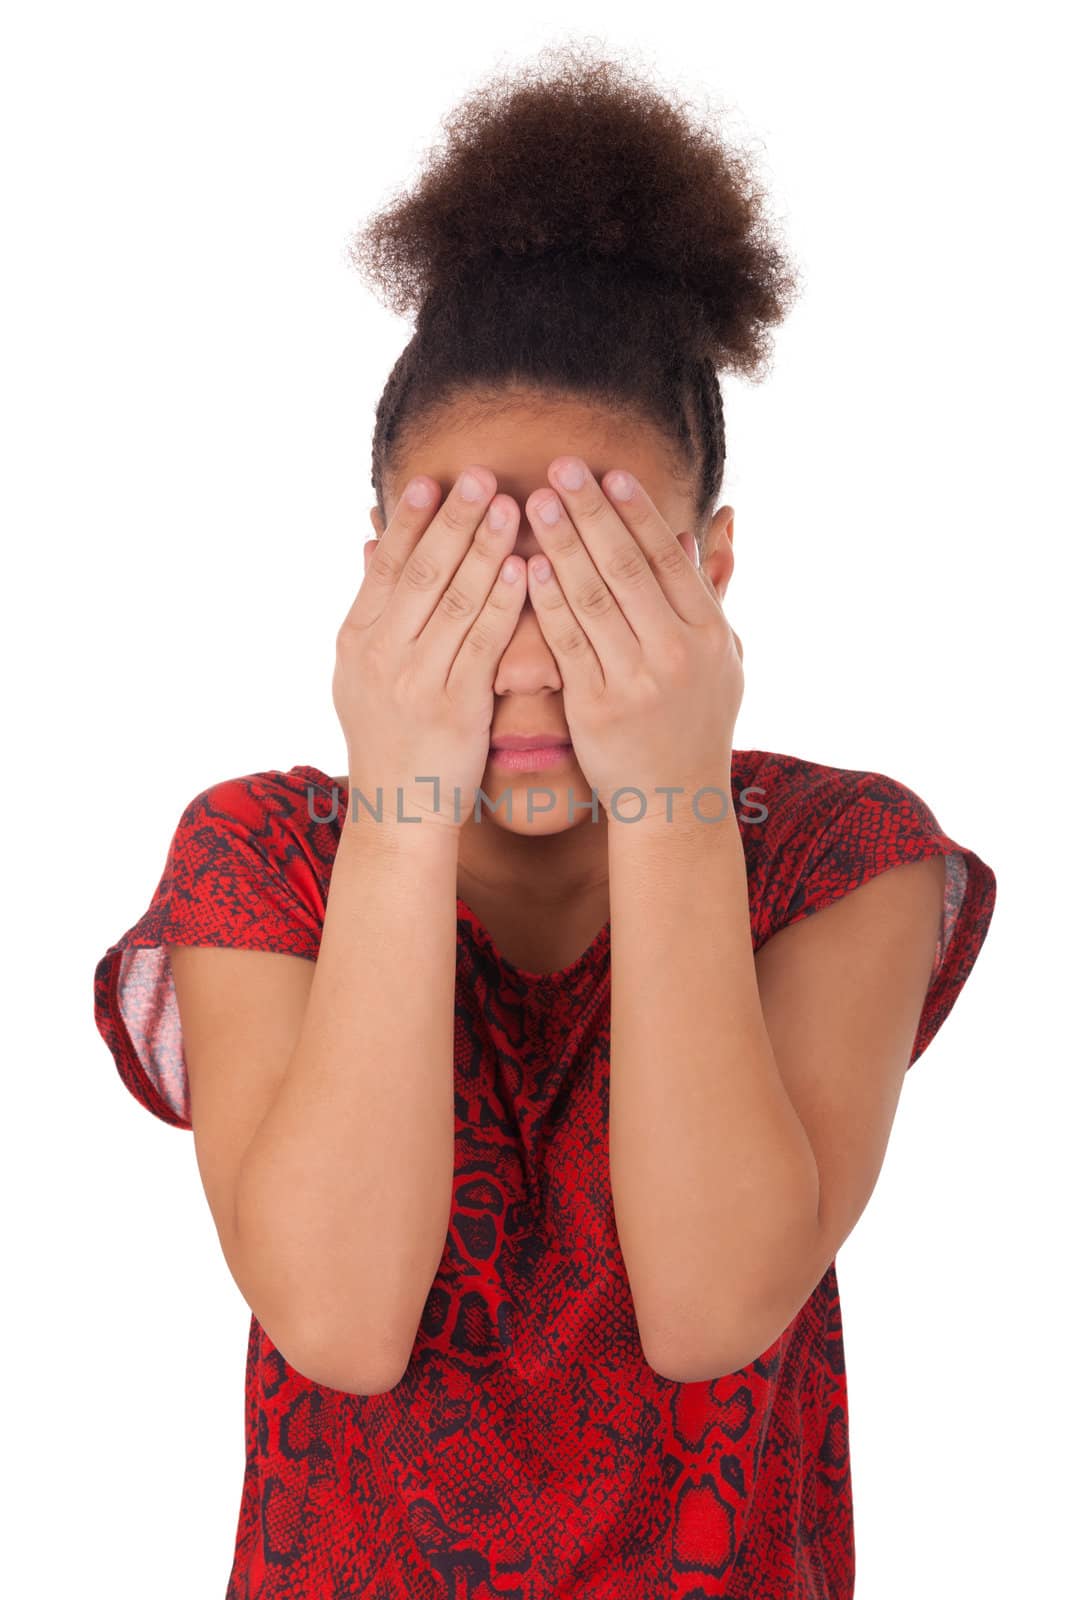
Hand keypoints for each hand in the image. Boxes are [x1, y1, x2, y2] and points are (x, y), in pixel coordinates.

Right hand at [333, 467, 526, 830]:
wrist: (398, 811)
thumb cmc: (390, 737)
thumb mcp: (361, 670)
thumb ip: (373, 605)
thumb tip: (368, 539)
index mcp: (356, 638)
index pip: (386, 565)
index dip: (409, 520)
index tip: (432, 479)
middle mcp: (380, 654)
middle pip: (421, 572)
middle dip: (453, 520)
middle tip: (481, 475)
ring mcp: (414, 679)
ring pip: (453, 599)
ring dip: (484, 548)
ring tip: (511, 506)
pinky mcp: (453, 706)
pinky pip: (482, 642)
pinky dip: (502, 602)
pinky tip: (524, 569)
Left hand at [523, 456, 742, 819]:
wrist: (675, 798)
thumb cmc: (695, 720)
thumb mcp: (722, 655)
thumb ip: (711, 591)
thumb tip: (711, 526)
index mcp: (709, 631)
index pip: (667, 558)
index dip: (636, 513)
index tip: (609, 473)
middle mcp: (677, 651)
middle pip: (628, 567)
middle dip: (592, 513)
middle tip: (561, 467)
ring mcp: (638, 679)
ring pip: (594, 598)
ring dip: (562, 544)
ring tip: (534, 502)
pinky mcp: (598, 706)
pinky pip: (568, 644)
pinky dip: (548, 603)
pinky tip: (527, 567)